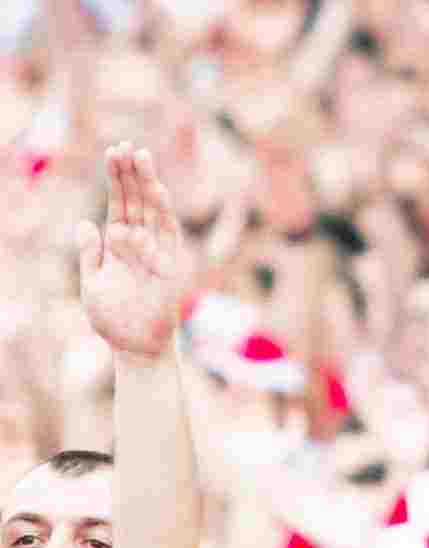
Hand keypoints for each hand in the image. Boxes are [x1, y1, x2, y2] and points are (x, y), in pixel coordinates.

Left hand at [76, 144, 187, 363]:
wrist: (134, 347)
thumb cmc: (114, 319)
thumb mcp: (92, 282)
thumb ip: (90, 253)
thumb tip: (86, 224)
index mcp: (120, 244)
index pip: (120, 203)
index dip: (117, 178)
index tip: (114, 152)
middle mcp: (142, 244)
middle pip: (137, 201)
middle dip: (132, 173)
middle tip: (126, 146)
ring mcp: (158, 255)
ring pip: (154, 213)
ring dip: (149, 185)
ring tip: (141, 158)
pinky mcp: (171, 270)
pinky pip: (167, 240)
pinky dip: (160, 219)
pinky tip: (156, 194)